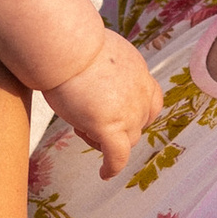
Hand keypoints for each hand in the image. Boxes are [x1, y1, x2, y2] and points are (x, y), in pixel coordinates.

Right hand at [45, 27, 164, 178]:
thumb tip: (89, 68)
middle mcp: (141, 94)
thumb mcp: (96, 51)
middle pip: (138, 123)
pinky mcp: (111, 128)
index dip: (138, 111)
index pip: (151, 100)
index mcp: (138, 72)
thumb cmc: (69, 43)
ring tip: (80, 129)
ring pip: (126, 140)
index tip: (122, 114)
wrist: (65, 46)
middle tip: (87, 117)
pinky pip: (117, 157)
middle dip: (117, 125)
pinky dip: (112, 167)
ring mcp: (129, 113)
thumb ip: (103, 66)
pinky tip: (105, 173)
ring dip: (106, 140)